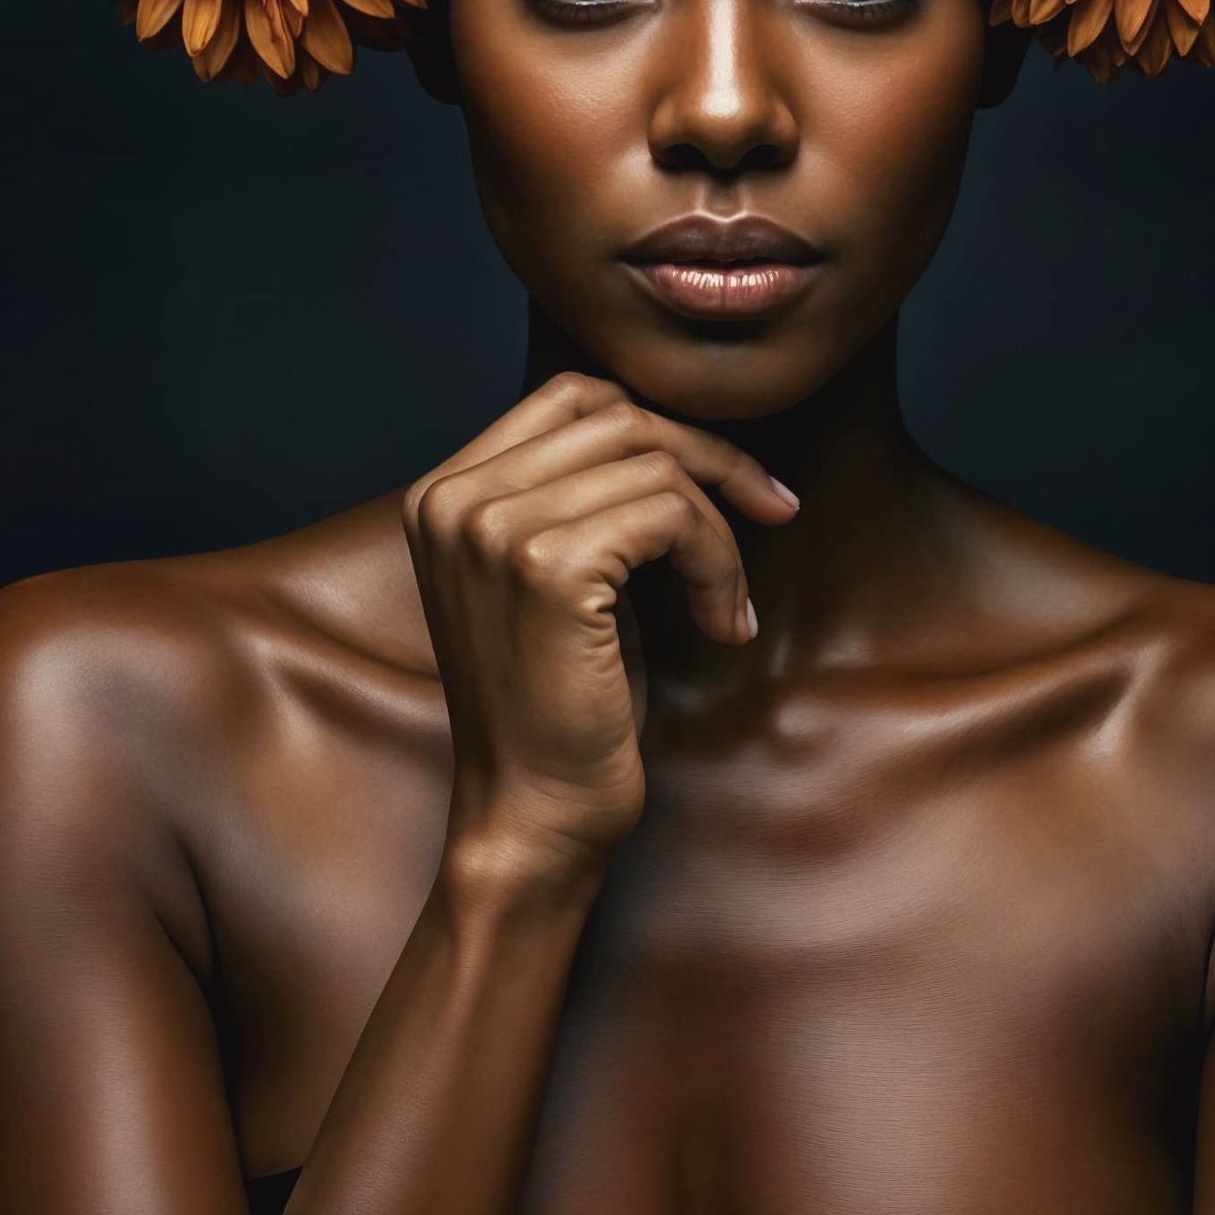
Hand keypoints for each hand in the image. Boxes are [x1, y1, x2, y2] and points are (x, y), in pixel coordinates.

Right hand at [402, 372, 797, 889]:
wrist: (530, 818)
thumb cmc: (559, 705)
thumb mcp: (554, 573)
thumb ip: (579, 492)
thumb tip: (678, 427)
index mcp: (442, 491)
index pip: (572, 396)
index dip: (664, 428)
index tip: (733, 481)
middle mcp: (453, 497)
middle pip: (618, 417)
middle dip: (711, 461)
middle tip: (772, 511)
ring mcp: (492, 528)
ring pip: (654, 464)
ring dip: (720, 528)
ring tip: (730, 602)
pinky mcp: (548, 567)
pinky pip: (673, 515)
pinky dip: (720, 562)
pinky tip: (725, 624)